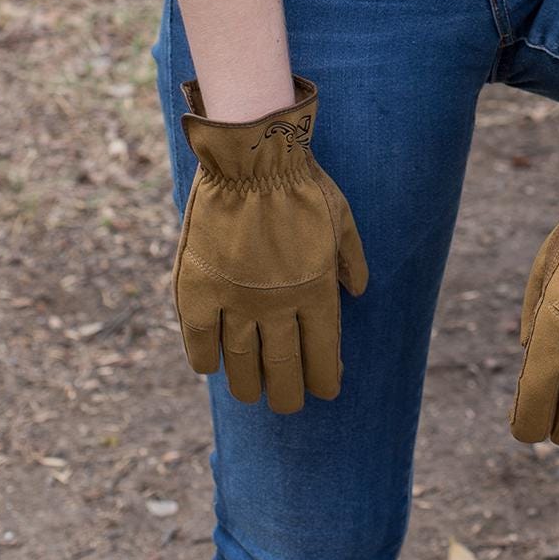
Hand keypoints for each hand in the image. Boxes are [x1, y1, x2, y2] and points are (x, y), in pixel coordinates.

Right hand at [172, 73, 368, 411]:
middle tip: (287, 402)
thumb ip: (351, 259)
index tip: (325, 390)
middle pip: (283, 371)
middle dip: (288, 395)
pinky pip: (200, 342)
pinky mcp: (199, 290)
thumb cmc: (301, 184)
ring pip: (241, 366)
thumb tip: (359, 292)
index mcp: (316, 291)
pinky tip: (212, 365)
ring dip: (248, 386)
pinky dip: (206, 360)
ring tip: (252, 393)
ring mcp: (235, 301)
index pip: (322, 357)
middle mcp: (276, 306)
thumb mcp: (342, 217)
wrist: (251, 157)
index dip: (324, 380)